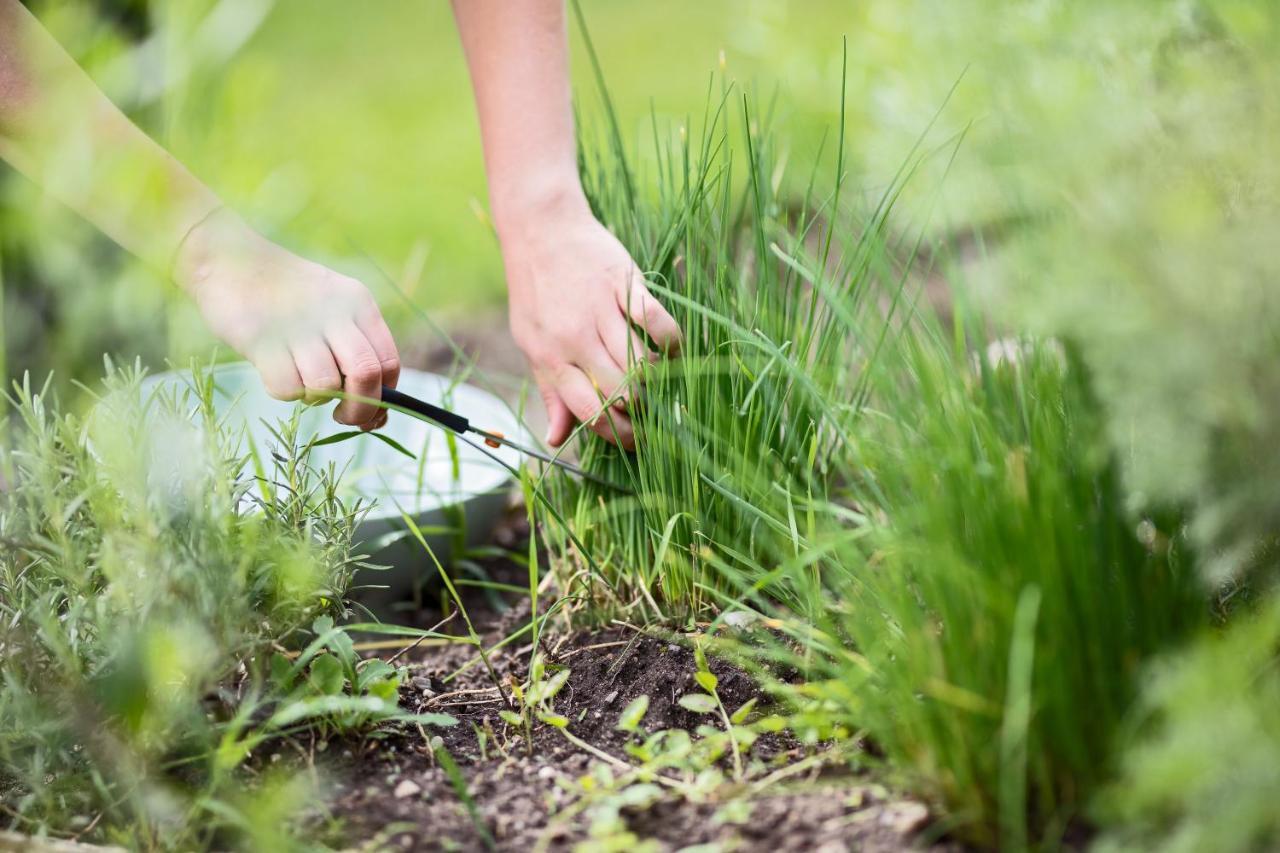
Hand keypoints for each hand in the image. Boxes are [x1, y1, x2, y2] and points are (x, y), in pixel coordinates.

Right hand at [173, 209, 399, 429]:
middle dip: (360, 410)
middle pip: (366, 375)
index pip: (389, 363)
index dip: (384, 398)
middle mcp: (335, 311)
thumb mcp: (333, 306)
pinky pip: (288, 388)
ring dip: (316, 398)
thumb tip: (375, 410)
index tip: (370, 414)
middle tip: (342, 417)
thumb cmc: (287, 296)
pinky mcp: (262, 339)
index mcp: (359, 303)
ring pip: (326, 385)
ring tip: (301, 381)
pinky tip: (276, 371)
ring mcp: (298, 324)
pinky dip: (285, 392)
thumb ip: (355, 347)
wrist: (230, 259)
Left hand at [500, 205, 681, 449]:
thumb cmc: (535, 292)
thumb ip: (550, 391)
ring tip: (660, 382)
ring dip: (656, 379)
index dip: (617, 434)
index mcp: (551, 358)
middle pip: (619, 391)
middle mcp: (574, 338)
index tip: (636, 442)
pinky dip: (670, 340)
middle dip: (641, 413)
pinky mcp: (623, 283)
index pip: (588, 412)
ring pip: (639, 361)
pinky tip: (672, 349)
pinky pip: (655, 320)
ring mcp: (600, 310)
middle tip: (654, 416)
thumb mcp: (530, 343)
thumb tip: (558, 439)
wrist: (539, 230)